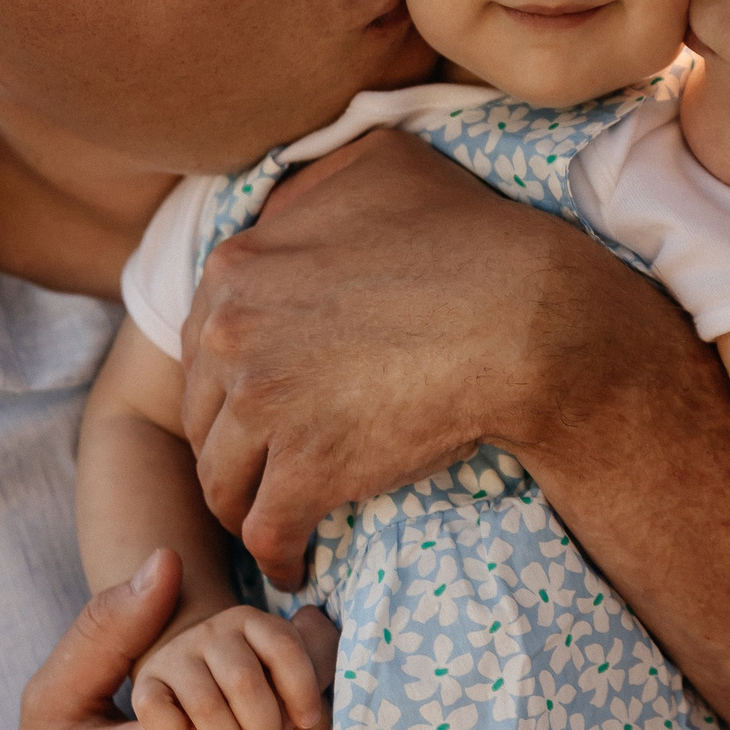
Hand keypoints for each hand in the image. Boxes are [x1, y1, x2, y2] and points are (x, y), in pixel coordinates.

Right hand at [134, 605, 337, 729]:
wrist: (195, 683)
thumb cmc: (258, 694)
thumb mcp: (290, 692)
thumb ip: (314, 718)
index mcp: (254, 622)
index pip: (285, 647)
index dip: (303, 689)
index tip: (308, 721)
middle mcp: (213, 630)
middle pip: (245, 680)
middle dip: (265, 726)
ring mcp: (176, 654)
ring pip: (206, 704)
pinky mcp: (145, 684)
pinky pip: (157, 712)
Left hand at [179, 129, 695, 585]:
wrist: (528, 318)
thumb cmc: (469, 238)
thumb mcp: (378, 165)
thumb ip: (311, 181)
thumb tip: (281, 200)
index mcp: (237, 266)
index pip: (201, 343)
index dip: (228, 380)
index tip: (256, 405)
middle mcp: (233, 333)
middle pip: (204, 414)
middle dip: (230, 444)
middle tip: (265, 466)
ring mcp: (266, 403)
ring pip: (224, 477)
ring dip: (247, 503)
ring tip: (275, 516)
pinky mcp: (307, 468)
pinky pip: (267, 531)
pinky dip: (279, 554)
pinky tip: (298, 564)